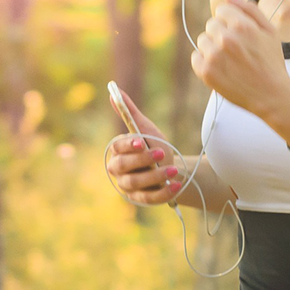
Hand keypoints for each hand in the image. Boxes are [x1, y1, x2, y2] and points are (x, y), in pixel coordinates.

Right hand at [106, 87, 182, 204]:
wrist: (172, 169)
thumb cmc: (155, 146)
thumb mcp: (146, 129)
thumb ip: (129, 113)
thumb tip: (113, 90)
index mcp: (117, 152)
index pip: (117, 148)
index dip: (128, 145)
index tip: (141, 141)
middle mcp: (118, 171)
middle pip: (123, 166)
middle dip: (142, 160)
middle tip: (161, 152)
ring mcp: (128, 187)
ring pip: (136, 183)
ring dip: (155, 176)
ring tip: (172, 170)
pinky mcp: (141, 199)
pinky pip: (149, 198)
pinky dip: (163, 192)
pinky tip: (175, 185)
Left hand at [190, 0, 289, 115]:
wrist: (271, 95)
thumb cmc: (271, 62)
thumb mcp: (269, 31)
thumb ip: (249, 9)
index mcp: (242, 26)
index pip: (221, 10)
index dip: (231, 21)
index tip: (239, 33)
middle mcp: (226, 39)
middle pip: (211, 25)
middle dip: (221, 34)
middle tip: (237, 50)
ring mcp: (214, 56)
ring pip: (202, 40)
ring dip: (212, 47)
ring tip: (230, 60)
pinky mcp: (206, 72)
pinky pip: (196, 57)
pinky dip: (205, 62)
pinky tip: (221, 68)